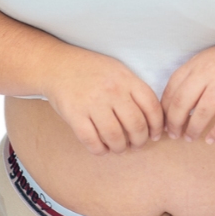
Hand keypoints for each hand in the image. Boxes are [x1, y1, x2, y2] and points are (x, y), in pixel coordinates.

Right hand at [41, 48, 164, 155]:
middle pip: (136, 125)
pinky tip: (102, 148)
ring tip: (119, 148)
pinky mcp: (74, 114)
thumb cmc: (91, 70)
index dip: (157, 126)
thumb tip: (153, 120)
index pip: (151, 107)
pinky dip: (100, 150)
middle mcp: (112, 90)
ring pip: (115, 136)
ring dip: (120, 148)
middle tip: (137, 144)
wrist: (57, 65)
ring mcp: (92, 102)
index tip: (155, 135)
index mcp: (126, 79)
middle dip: (140, 141)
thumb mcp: (117, 71)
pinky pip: (91, 141)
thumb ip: (134, 90)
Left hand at [161, 35, 214, 143]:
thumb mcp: (209, 60)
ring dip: (193, 129)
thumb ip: (192, 76)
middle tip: (173, 134)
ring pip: (202, 112)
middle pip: (182, 102)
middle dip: (174, 122)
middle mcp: (209, 71)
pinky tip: (211, 139)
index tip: (163, 122)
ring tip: (190, 138)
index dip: (165, 109)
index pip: (172, 88)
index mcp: (197, 63)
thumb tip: (172, 104)